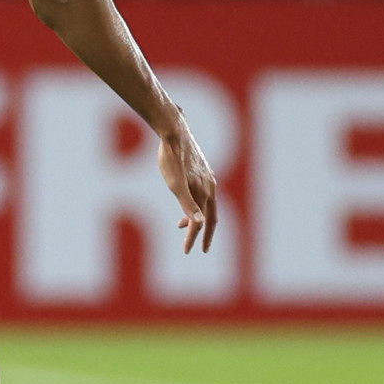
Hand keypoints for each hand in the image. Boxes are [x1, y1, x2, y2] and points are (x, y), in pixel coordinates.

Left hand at [158, 122, 218, 253]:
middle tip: (200, 248)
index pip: (201, 223)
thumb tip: (198, 226)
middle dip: (205, 234)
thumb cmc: (172, 158)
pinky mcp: (202, 170)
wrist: (175, 131)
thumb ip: (187, 205)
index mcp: (204, 192)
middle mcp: (210, 186)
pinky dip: (197, 203)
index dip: (194, 238)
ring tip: (181, 225)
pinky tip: (185, 198)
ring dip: (198, 218)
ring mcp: (207, 177)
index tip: (187, 251)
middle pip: (211, 217)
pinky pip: (204, 192)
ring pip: (207, 204)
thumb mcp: (175, 184)